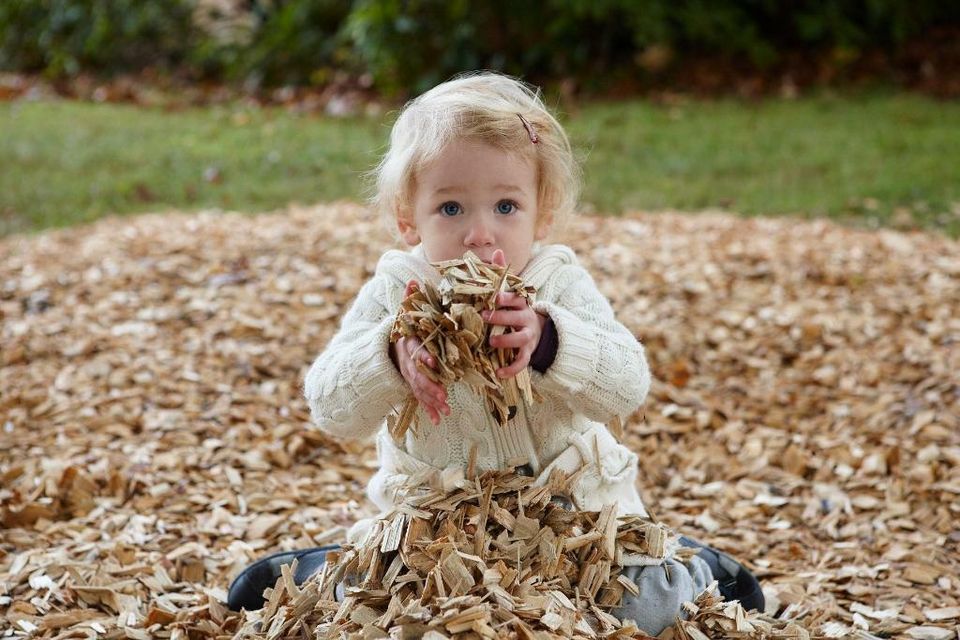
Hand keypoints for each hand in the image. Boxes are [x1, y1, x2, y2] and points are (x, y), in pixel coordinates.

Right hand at [393, 280, 450, 424]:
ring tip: (445, 409)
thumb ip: (411, 300)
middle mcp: (406, 362)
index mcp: (407, 344)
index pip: (415, 350)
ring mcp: (408, 375)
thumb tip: (415, 281)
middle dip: (429, 385)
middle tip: (443, 394)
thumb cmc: (404, 329)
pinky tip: (439, 420)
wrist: (387, 347)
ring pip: (419, 389)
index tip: (433, 362)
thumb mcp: (405, 313)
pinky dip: (429, 409)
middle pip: (416, 375)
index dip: (423, 356)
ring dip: (431, 400)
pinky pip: (420, 399)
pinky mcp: (413, 385)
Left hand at [483, 250, 546, 378]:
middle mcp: (526, 319)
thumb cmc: (516, 309)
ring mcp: (527, 337)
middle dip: (501, 317)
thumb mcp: (512, 292)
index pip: (516, 298)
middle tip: (484, 317)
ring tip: (491, 342)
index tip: (494, 296)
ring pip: (519, 340)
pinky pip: (521, 362)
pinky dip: (511, 369)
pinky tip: (499, 373)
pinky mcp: (527, 353)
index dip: (506, 297)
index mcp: (521, 303)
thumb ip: (503, 274)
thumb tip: (497, 251)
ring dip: (506, 341)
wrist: (537, 330)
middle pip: (516, 318)